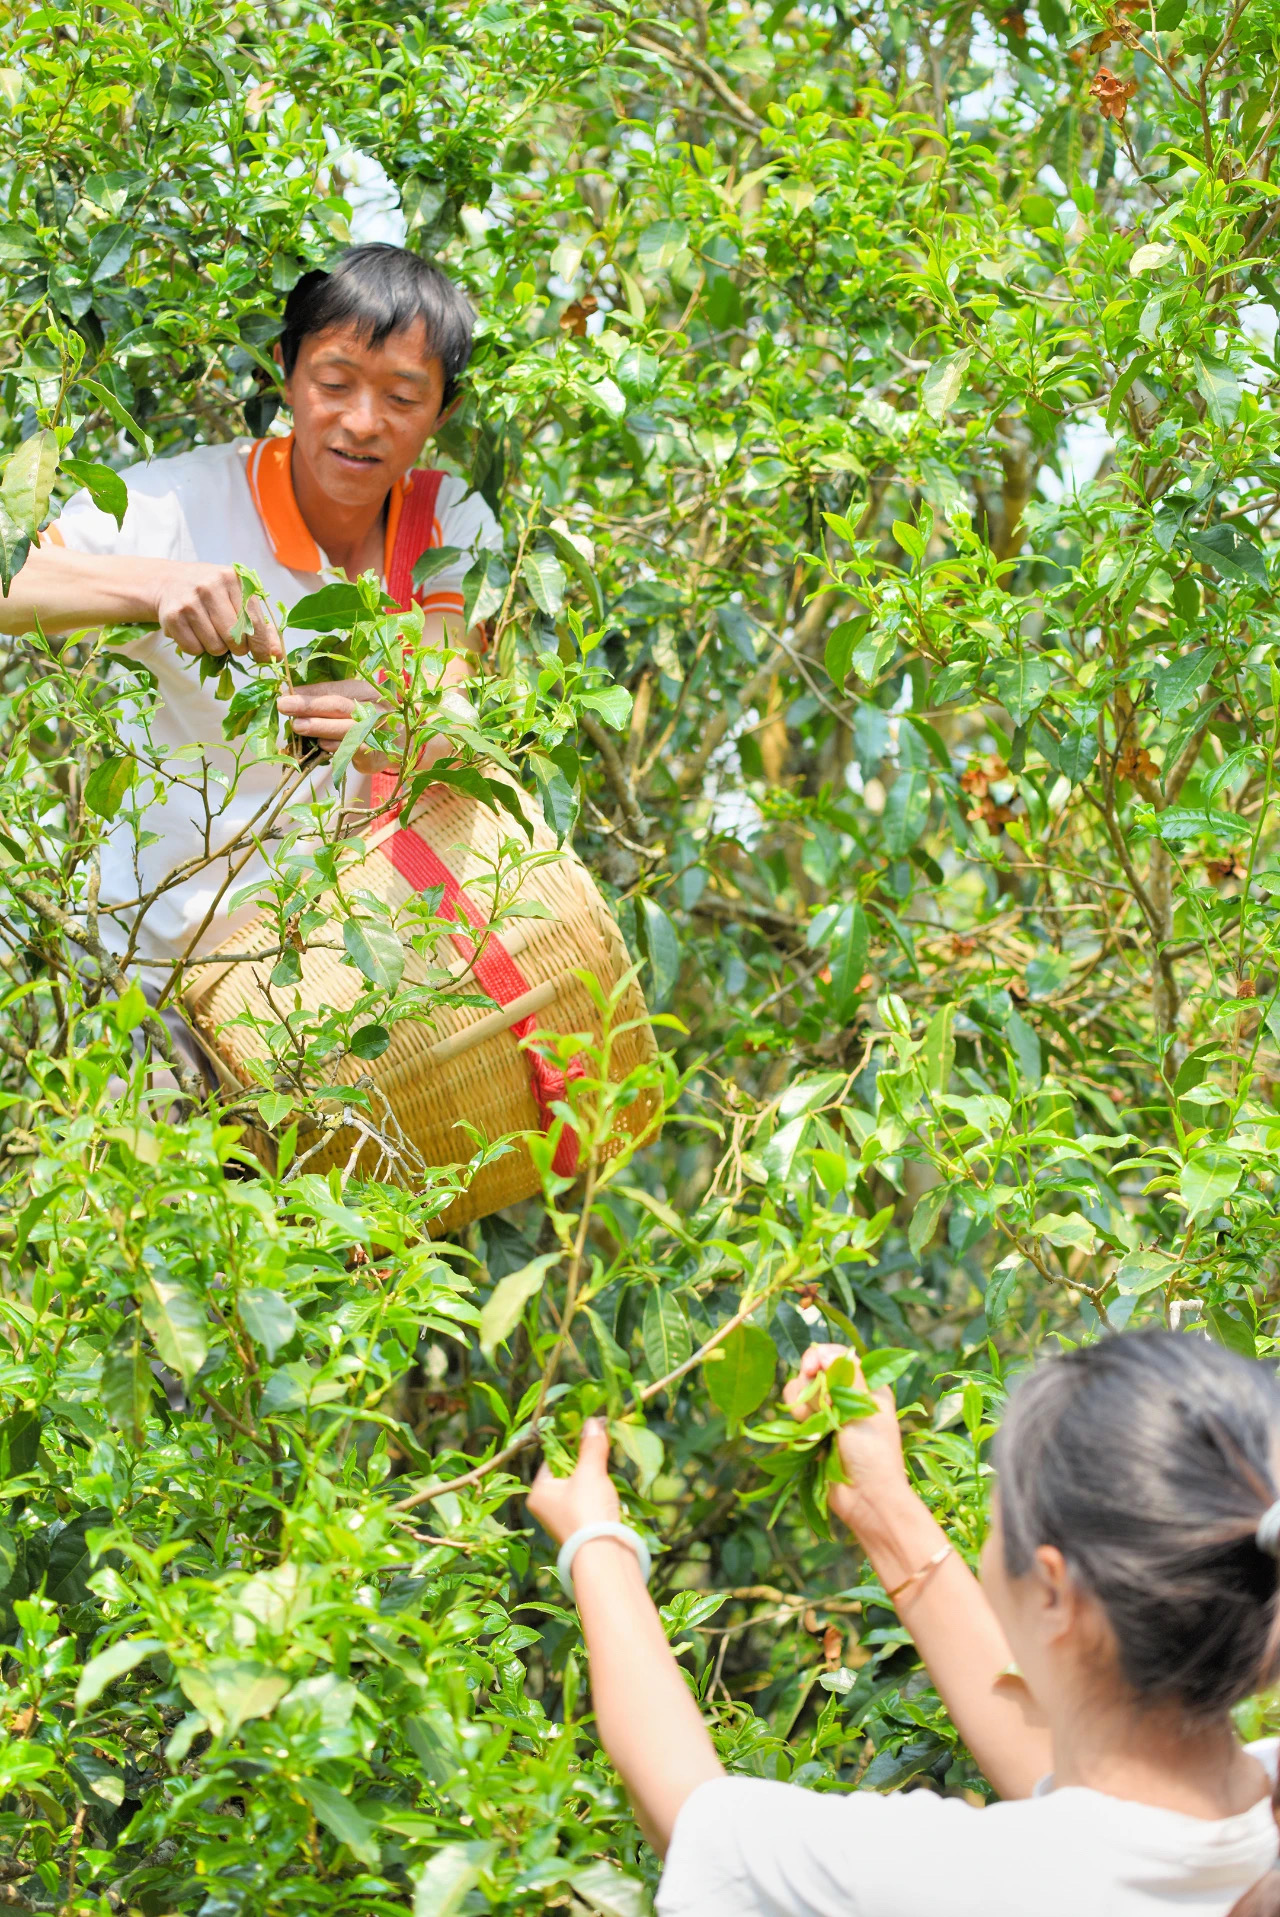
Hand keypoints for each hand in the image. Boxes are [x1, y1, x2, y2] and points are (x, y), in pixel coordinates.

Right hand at [152, 561, 282, 660]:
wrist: (168, 582)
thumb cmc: (210, 593)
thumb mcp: (236, 598)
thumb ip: (259, 625)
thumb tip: (276, 654)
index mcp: (234, 580)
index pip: (254, 621)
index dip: (261, 645)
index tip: (264, 658)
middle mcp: (211, 586)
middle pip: (235, 638)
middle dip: (237, 648)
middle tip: (231, 642)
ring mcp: (190, 600)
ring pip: (215, 646)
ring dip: (216, 648)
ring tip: (210, 633)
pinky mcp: (173, 616)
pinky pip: (193, 649)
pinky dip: (196, 648)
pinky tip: (194, 633)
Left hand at [275, 678, 393, 772]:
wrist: (402, 743)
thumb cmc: (366, 720)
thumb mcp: (349, 704)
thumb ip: (323, 699)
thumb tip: (289, 694)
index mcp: (364, 691)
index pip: (333, 689)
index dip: (309, 692)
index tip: (285, 693)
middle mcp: (372, 708)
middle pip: (339, 705)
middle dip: (310, 706)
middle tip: (285, 705)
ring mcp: (377, 731)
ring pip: (345, 728)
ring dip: (320, 727)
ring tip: (298, 726)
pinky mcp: (376, 753)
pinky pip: (354, 749)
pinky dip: (336, 747)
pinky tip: (321, 745)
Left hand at [527, 1418, 620, 1546]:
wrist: (603, 1554)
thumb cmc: (587, 1510)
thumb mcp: (590, 1472)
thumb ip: (591, 1446)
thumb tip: (594, 1421)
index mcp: (538, 1492)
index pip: (552, 1458)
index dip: (570, 1443)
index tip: (588, 1432)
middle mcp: (546, 1506)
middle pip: (566, 1473)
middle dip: (585, 1461)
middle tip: (600, 1447)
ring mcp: (563, 1519)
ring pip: (579, 1488)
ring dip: (593, 1477)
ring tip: (607, 1466)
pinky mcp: (580, 1528)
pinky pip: (588, 1503)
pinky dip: (598, 1494)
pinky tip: (610, 1489)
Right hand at [783, 1343, 908, 1531]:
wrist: (866, 1499)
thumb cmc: (875, 1453)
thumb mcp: (866, 1408)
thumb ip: (847, 1376)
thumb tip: (825, 1350)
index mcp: (864, 1385)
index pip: (834, 1355)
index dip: (819, 1357)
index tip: (812, 1369)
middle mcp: (843, 1396)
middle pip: (810, 1372)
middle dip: (811, 1389)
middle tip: (825, 1408)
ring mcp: (825, 1415)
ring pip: (796, 1393)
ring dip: (803, 1409)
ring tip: (818, 1431)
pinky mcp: (811, 1433)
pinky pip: (791, 1417)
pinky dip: (797, 1426)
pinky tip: (811, 1441)